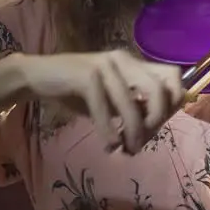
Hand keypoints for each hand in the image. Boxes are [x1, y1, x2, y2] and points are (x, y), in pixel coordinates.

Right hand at [11, 49, 184, 152]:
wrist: (36, 77)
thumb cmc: (75, 90)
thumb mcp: (110, 99)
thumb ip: (132, 106)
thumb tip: (154, 126)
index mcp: (133, 63)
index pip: (172, 76)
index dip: (172, 104)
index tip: (155, 127)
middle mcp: (123, 59)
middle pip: (159, 90)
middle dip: (155, 121)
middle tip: (141, 142)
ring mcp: (105, 65)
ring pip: (132, 103)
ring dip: (133, 132)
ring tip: (126, 150)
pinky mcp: (86, 75)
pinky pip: (105, 109)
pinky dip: (110, 132)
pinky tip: (109, 145)